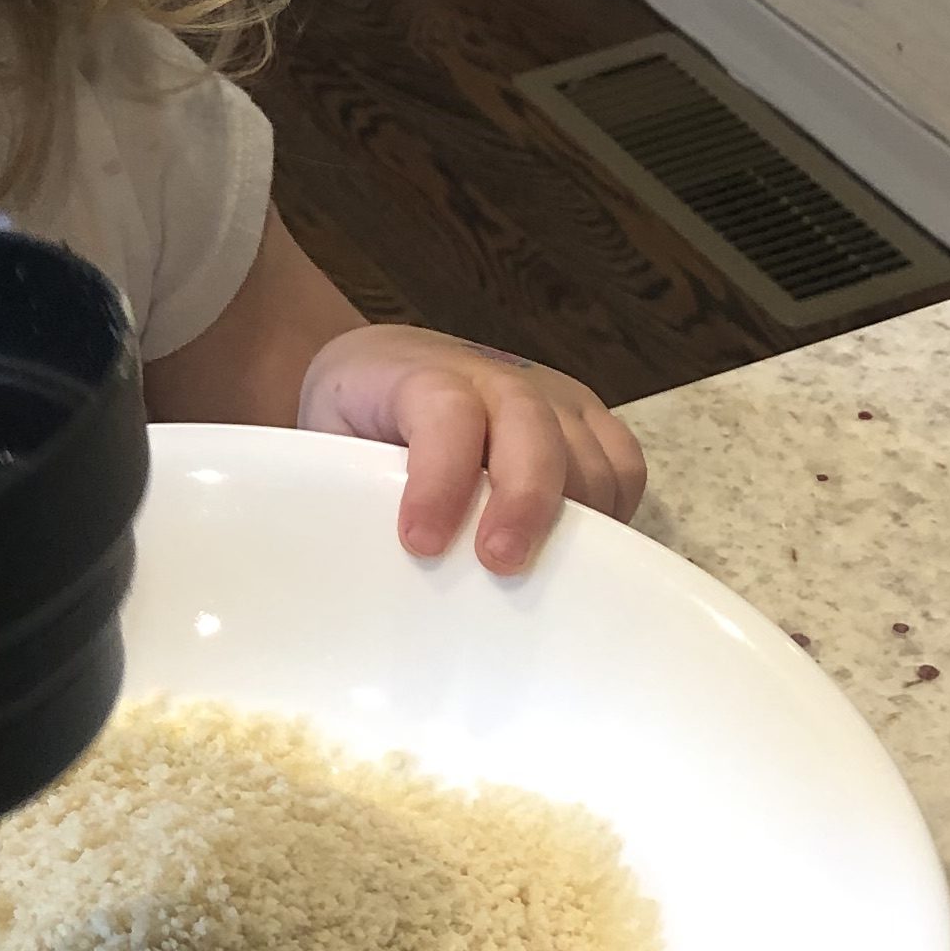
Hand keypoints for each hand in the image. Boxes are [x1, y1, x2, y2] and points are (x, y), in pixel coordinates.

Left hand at [297, 324, 645, 575]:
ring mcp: (546, 391)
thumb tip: (366, 581)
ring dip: (572, 521)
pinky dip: (611, 515)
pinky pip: (622, 465)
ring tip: (539, 579)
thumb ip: (350, 497)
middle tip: (502, 564)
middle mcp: (491, 375)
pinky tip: (579, 555)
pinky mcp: (583, 416)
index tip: (422, 543)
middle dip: (525, 499)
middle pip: (531, 425)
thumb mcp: (327, 450)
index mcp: (415, 375)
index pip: (445, 411)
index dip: (441, 477)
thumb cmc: (350, 424)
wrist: (376, 370)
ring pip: (585, 451)